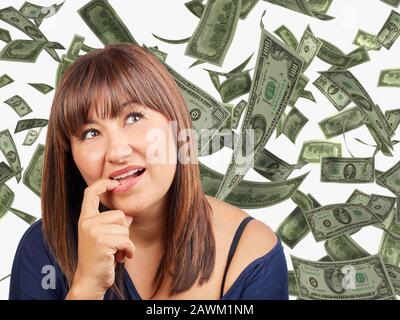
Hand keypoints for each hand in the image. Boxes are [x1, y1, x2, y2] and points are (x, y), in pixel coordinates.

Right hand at [69, 178, 134, 298]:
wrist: (90, 281)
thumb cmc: (99, 259)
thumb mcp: (104, 237)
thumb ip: (113, 224)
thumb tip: (129, 217)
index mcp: (86, 219)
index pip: (90, 194)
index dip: (102, 184)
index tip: (114, 182)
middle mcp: (87, 222)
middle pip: (120, 215)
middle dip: (124, 231)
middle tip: (115, 246)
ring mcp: (93, 231)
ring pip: (125, 228)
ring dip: (126, 243)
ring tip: (116, 253)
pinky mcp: (102, 241)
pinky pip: (126, 240)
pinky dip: (129, 250)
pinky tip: (122, 258)